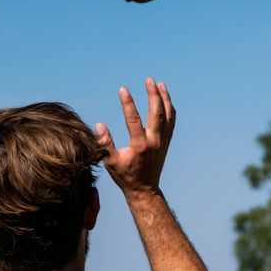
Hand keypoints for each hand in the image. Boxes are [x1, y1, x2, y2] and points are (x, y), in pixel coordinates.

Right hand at [95, 78, 175, 199]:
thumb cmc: (125, 176)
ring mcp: (163, 142)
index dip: (128, 103)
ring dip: (165, 98)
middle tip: (149, 80)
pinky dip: (169, 109)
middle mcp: (154, 142)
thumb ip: (104, 144)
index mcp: (140, 146)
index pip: (134, 120)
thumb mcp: (110, 163)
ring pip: (168, 116)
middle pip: (157, 114)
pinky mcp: (166, 143)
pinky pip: (171, 122)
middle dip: (153, 95)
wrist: (145, 190)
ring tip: (159, 84)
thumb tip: (99, 125)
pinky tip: (165, 99)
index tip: (123, 89)